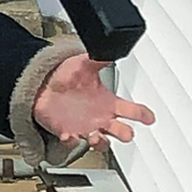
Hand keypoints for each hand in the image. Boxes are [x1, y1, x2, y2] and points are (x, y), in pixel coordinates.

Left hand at [31, 55, 155, 148]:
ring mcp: (86, 128)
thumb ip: (99, 58)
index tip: (150, 118)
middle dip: (125, 133)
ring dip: (99, 142)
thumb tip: (112, 48)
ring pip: (101, 143)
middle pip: (122, 132)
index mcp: (108, 102)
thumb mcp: (83, 64)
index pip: (132, 110)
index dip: (143, 114)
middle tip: (123, 131)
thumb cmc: (64, 76)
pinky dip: (72, 141)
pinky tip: (69, 135)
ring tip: (94, 135)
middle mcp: (100, 118)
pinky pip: (73, 143)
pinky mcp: (69, 134)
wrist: (41, 85)